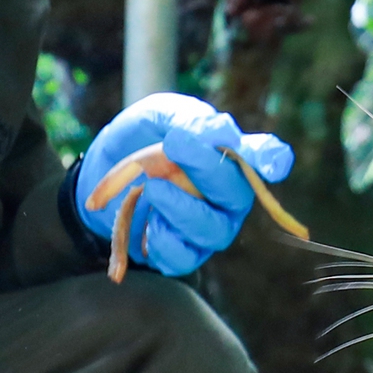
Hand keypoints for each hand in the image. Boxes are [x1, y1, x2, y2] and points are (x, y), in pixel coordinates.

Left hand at [75, 93, 293, 275]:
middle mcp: (229, 194)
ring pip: (213, 231)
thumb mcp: (156, 115)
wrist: (98, 171)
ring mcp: (210, 226)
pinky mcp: (185, 253)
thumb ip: (187, 119)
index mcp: (230, 154)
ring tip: (150, 189)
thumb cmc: (140, 138)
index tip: (274, 163)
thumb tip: (221, 131)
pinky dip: (161, 240)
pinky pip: (183, 257)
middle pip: (237, 192)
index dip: (272, 160)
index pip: (265, 156)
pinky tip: (148, 222)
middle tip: (173, 145)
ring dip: (179, 208)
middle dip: (207, 168)